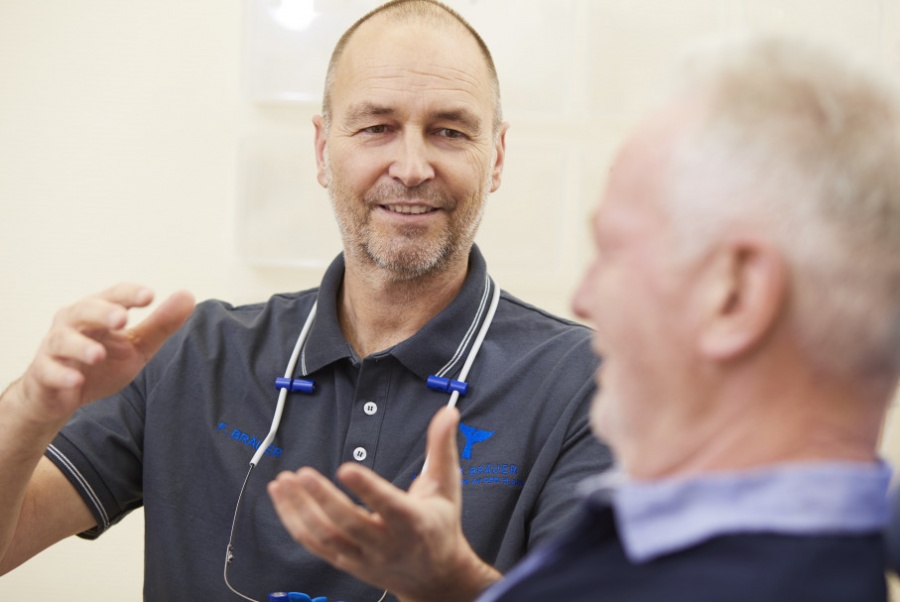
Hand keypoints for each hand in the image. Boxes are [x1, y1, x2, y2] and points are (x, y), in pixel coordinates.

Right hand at [10, 283, 194, 426]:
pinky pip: (48, 371)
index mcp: (97, 313)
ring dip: (81, 346)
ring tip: (98, 354)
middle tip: (122, 319)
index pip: (114, 296)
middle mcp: (73, 324)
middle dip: (103, 313)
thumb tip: (188, 296)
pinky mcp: (42, 373)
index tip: (150, 296)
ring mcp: (55, 348)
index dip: (129, 295)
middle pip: (84, 310)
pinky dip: (61, 374)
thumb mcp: (137, 346)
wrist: (60, 395)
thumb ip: (161, 324)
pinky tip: (75, 380)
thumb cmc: (100, 364)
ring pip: (62, 340)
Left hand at [268, 406, 500, 601]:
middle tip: (302, 474)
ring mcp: (363, 557)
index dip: (367, 488)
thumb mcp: (446, 485)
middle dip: (323, 498)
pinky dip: (294, 522)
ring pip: (326, 537)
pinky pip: (315, 544)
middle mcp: (386, 544)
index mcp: (413, 522)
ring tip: (284, 482)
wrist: (436, 579)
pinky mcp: (346, 562)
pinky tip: (282, 498)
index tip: (346, 468)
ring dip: (300, 510)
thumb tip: (448, 411)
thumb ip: (442, 447)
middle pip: (349, 524)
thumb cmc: (441, 525)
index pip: (388, 505)